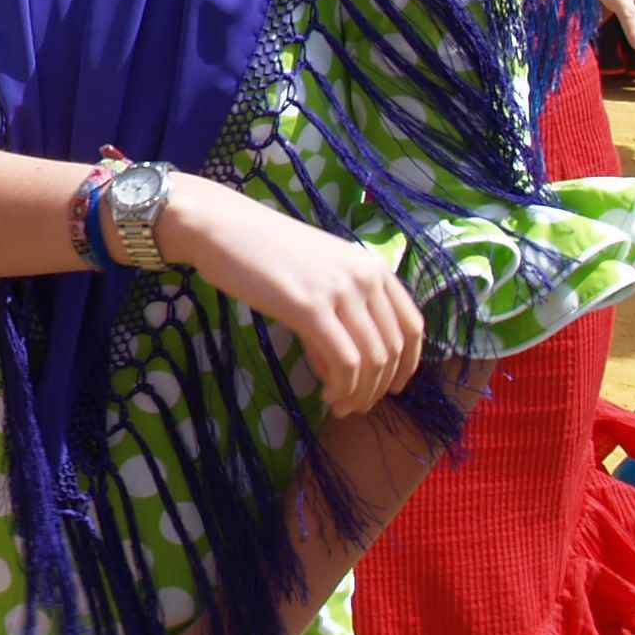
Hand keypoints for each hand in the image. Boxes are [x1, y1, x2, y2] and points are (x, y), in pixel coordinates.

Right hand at [164, 179, 425, 418]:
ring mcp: (340, 291)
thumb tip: (341, 370)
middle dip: (379, 387)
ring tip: (339, 406)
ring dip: (360, 393)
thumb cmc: (263, 249)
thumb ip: (337, 317)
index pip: (413, 325)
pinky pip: (345, 362)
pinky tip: (326, 395)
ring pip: (373, 360)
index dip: (407, 364)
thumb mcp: (316, 277)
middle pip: (393, 349)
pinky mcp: (311, 308)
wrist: (221, 227)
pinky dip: (342, 388)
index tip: (392, 387)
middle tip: (355, 406)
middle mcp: (365, 277)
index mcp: (373, 266)